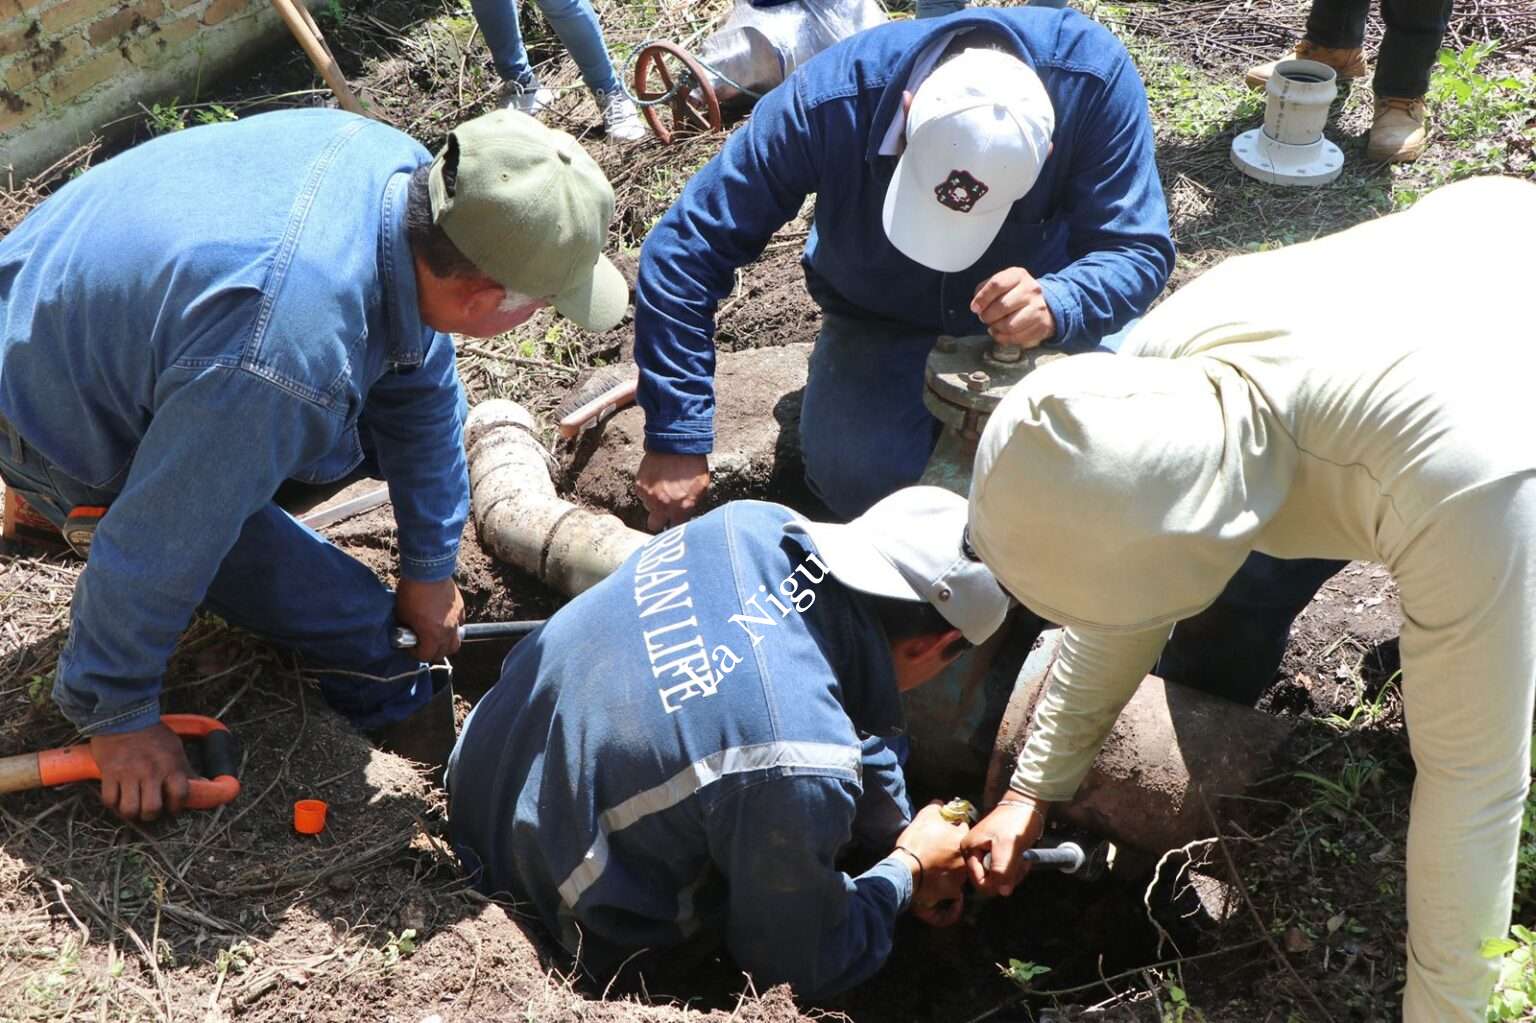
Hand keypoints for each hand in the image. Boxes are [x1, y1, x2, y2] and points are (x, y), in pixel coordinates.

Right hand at [90, 723, 191, 820]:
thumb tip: (200, 783)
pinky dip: (113, 803)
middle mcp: (151, 773)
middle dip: (151, 815)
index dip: (177, 806)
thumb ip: (184, 768)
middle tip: (150, 810)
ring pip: (130, 809)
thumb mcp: (175, 748)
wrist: (125, 716)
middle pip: (152, 809)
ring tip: (133, 806)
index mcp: (171, 766)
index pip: (180, 795)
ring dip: (131, 812)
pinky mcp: (109, 774)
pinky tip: (118, 797)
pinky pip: (110, 800)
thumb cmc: (153, 733)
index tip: (172, 808)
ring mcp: (129, 775)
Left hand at [395, 577, 463, 661]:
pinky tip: (443, 621)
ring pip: (456, 642)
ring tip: (436, 638)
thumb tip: (407, 632)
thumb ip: (407, 628)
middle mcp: (447, 631)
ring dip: (446, 644)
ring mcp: (456, 621)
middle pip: (444, 653)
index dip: (415, 654)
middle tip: (423, 646)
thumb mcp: (403, 614)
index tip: (410, 648)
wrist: (428, 571)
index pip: (426, 656)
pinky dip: (452, 628)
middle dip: (432, 652)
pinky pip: (460, 625)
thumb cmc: (412, 592)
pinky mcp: (460, 609)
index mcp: (432, 635)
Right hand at [636, 451, 709, 531]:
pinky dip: (648, 490)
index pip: (675, 529)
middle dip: (659, 521)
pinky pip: (642, 494)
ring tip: (663, 488)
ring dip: (654, 502)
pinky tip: (657, 479)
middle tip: (664, 512)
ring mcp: (649, 497)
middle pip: (654, 526)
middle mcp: (662, 506)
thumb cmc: (693, 464)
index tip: (675, 524)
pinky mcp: (639, 486)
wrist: (676, 444)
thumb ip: (691, 505)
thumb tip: (687, 513)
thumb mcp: (701, 488)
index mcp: (680, 509)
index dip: (675, 526)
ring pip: (648, 508)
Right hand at [896, 800, 970, 926]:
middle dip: (955, 851)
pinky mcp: (952, 892)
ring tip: (937, 868)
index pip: (965, 830)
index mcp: (962, 840)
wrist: (905, 871)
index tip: (946, 830)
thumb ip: (937, 807)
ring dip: (952, 869)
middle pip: (964, 853)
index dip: (955, 829)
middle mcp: (965, 859)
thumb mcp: (925, 816)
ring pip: (960, 871)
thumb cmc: (916, 842)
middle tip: (940, 850)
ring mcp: (961, 877)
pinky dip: (948, 888)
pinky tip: (939, 885)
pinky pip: (954, 890)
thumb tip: (941, 804)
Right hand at [962, 795, 1048, 896]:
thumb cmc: (1016, 820)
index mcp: (969, 849)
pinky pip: (1003, 868)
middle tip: (1019, 864)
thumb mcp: (1008, 846)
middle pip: (989, 880)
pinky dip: (1014, 867)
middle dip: (1007, 877)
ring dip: (1012, 872)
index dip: (997, 883)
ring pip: (998, 876)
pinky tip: (1020, 858)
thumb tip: (1002, 891)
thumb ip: (1002, 870)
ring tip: (1021, 859)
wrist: (1027, 804)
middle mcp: (973, 851)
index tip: (1011, 873)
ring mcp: (984, 851)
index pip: (979, 882)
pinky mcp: (995, 851)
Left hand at [971, 267, 1055, 347]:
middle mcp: (1031, 289)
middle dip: (987, 315)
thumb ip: (984, 291)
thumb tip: (977, 306)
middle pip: (1002, 306)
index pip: (997, 284)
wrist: (1038, 304)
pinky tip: (1001, 332)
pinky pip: (1016, 337)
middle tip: (985, 317)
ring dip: (996, 328)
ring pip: (1009, 325)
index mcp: (1018, 275)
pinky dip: (1003, 338)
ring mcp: (1038, 307)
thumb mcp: (999, 284)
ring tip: (994, 325)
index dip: (982, 298)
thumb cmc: (1012, 294)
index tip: (975, 308)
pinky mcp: (1041, 325)